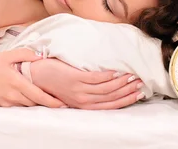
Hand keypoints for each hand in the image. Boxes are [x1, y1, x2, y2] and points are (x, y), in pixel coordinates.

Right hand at [0, 49, 65, 107]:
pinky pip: (17, 106)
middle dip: (46, 102)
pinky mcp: (1, 105)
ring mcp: (7, 102)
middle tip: (58, 100)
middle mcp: (13, 95)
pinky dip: (24, 102)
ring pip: (27, 105)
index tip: (62, 102)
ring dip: (35, 101)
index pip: (38, 95)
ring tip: (44, 96)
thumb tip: (40, 55)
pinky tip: (28, 96)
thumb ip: (24, 54)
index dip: (51, 101)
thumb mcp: (7, 55)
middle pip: (35, 102)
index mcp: (16, 82)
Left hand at [30, 58, 144, 109]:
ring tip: (133, 76)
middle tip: (141, 83)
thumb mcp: (71, 91)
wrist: (35, 75)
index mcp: (84, 105)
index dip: (126, 99)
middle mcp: (83, 100)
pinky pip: (95, 78)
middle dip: (128, 91)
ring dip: (122, 82)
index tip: (139, 93)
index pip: (110, 105)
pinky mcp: (74, 79)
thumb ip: (86, 92)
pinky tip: (117, 71)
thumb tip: (104, 86)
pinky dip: (108, 75)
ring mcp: (79, 90)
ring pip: (106, 89)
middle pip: (111, 97)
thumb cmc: (54, 81)